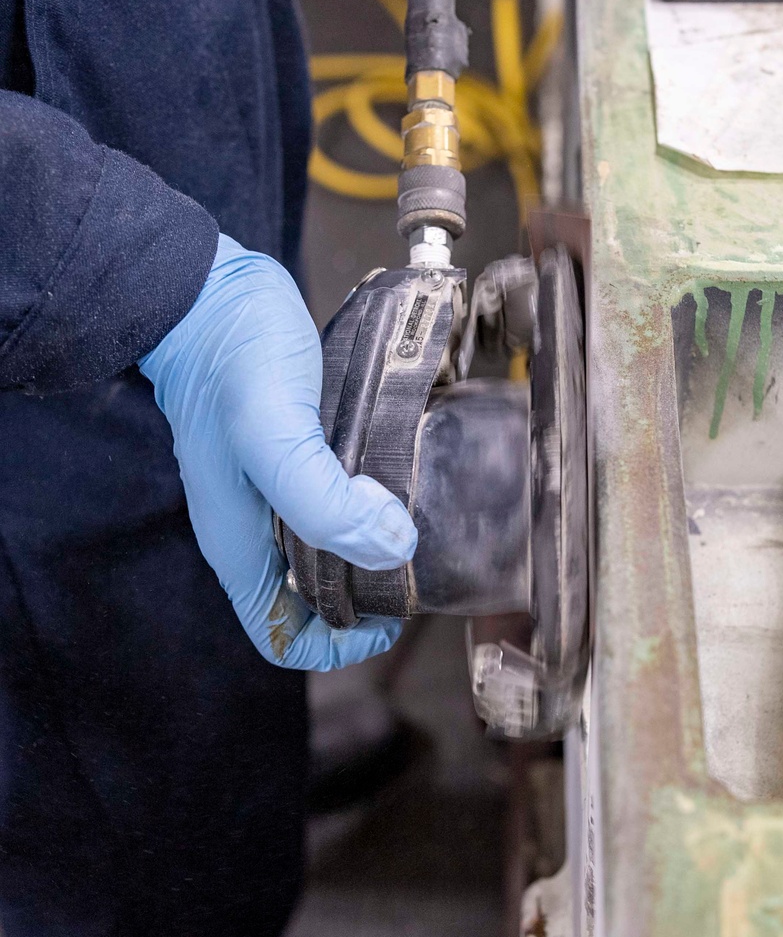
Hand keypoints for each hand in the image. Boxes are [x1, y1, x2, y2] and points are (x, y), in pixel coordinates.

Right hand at [139, 234, 416, 670]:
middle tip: (413, 562)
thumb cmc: (230, 358)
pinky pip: (341, 500)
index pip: (282, 637)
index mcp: (239, 544)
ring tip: (415, 519)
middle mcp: (258, 529)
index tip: (387, 614)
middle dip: (366, 595)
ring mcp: (278, 493)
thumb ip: (323, 499)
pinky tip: (399, 476)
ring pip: (332, 551)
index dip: (337, 644)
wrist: (213, 292)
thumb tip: (390, 548)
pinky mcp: (300, 456)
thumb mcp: (274, 432)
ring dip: (373, 545)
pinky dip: (372, 500)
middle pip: (315, 601)